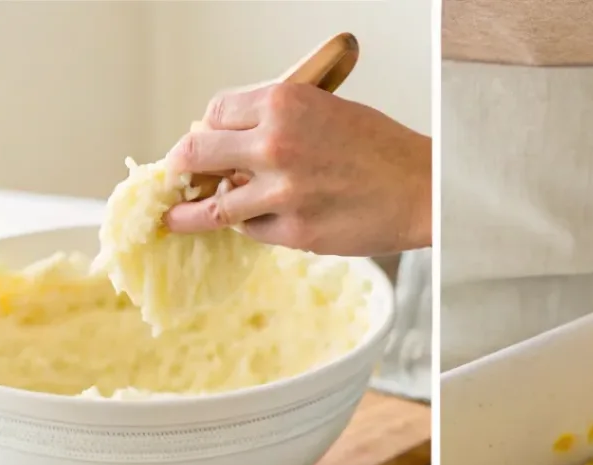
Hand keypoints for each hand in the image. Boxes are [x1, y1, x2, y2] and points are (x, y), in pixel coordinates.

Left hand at [164, 82, 430, 255]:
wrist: (421, 190)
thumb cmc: (380, 149)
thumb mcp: (325, 111)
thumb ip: (277, 122)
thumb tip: (230, 145)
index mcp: (281, 103)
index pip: (214, 113)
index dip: (204, 131)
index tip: (198, 147)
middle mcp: (274, 145)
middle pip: (195, 153)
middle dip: (178, 168)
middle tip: (171, 181)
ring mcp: (282, 193)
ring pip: (216, 204)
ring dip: (193, 213)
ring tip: (174, 220)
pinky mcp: (295, 233)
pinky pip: (253, 231)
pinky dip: (251, 227)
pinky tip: (263, 223)